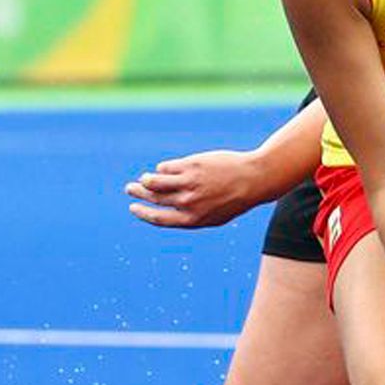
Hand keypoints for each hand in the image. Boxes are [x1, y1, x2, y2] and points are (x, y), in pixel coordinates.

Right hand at [124, 150, 267, 228]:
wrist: (254, 180)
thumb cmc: (234, 199)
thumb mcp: (215, 215)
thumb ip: (191, 215)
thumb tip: (167, 210)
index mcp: (193, 219)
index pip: (158, 219)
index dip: (143, 213)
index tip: (133, 208)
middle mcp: (188, 203)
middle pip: (153, 199)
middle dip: (138, 194)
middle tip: (130, 189)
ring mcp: (189, 184)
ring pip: (154, 181)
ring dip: (145, 180)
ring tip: (143, 179)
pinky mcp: (191, 165)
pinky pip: (167, 167)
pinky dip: (163, 168)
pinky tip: (164, 169)